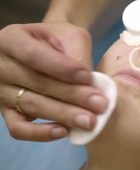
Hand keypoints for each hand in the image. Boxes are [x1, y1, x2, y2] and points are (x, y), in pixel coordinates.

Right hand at [0, 22, 107, 141]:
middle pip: (37, 83)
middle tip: (99, 104)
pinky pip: (18, 128)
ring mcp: (1, 91)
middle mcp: (1, 66)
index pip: (34, 55)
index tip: (88, 77)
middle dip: (72, 95)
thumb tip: (89, 82)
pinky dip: (40, 133)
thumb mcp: (70, 35)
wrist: (46, 48)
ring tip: (90, 120)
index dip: (62, 68)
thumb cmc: (59, 40)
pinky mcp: (7, 112)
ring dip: (64, 115)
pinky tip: (63, 131)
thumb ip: (77, 53)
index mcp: (11, 39)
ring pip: (32, 106)